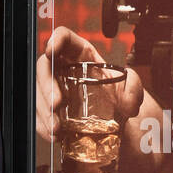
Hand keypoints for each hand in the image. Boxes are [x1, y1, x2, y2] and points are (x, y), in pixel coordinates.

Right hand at [36, 26, 140, 142]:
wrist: (117, 123)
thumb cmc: (119, 99)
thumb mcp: (132, 88)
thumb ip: (134, 88)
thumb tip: (127, 101)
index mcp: (81, 55)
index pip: (64, 38)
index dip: (55, 40)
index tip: (50, 52)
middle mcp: (63, 70)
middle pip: (44, 68)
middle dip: (46, 86)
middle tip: (56, 104)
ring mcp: (54, 90)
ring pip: (38, 93)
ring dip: (43, 111)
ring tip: (57, 127)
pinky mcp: (50, 110)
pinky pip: (38, 115)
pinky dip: (43, 127)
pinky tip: (54, 135)